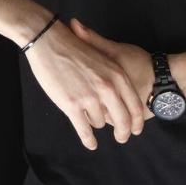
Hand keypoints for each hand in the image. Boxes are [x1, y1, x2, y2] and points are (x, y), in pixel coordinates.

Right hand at [24, 20, 147, 149]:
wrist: (49, 40)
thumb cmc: (74, 45)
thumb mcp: (102, 56)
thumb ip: (113, 78)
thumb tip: (119, 98)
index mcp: (117, 75)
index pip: (134, 106)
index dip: (136, 121)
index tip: (135, 130)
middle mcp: (107, 88)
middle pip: (122, 120)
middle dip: (123, 132)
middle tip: (121, 138)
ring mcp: (90, 98)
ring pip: (100, 123)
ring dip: (96, 123)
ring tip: (89, 116)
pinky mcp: (72, 105)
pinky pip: (85, 130)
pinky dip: (89, 140)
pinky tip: (91, 143)